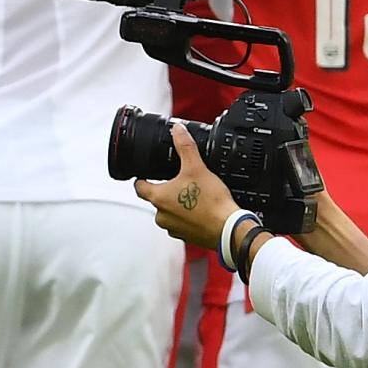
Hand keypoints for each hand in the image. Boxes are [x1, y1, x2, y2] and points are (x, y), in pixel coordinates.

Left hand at [132, 124, 240, 249]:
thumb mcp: (197, 167)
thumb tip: (178, 131)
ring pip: (169, 212)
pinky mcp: (186, 236)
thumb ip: (185, 147)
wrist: (228, 228)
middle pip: (156, 199)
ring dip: (177, 204)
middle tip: (179, 182)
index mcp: (158, 198)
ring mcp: (173, 228)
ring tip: (193, 196)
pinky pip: (182, 223)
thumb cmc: (211, 202)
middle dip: (165, 190)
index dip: (141, 178)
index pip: (139, 187)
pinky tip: (201, 209)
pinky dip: (188, 216)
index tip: (145, 174)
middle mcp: (161, 216)